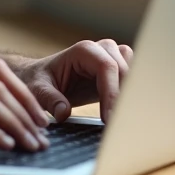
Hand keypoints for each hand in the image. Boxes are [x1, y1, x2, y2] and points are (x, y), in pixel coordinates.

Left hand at [15, 39, 132, 123]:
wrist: (43, 78)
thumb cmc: (40, 80)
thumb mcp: (38, 90)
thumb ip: (50, 99)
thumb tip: (63, 113)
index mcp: (84, 51)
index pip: (107, 67)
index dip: (112, 93)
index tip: (109, 119)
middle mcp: (102, 50)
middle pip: (125, 71)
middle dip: (124, 98)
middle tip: (121, 125)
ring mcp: (113, 58)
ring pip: (135, 73)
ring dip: (132, 95)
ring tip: (124, 119)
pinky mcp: (118, 71)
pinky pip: (136, 79)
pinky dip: (133, 95)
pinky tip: (125, 113)